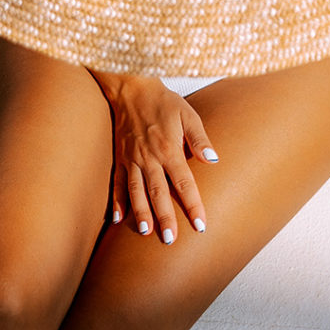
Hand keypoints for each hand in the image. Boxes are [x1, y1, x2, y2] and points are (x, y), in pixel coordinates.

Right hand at [92, 74, 216, 243]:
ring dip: (140, 213)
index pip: (184, 183)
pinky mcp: (119, 158)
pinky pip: (116, 183)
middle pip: (158, 193)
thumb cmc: (164, 102)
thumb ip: (200, 139)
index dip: (192, 205)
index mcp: (169, 150)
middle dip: (165, 217)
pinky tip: (117, 219)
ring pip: (136, 191)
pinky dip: (116, 201)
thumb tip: (213, 160)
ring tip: (145, 232)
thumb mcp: (188, 115)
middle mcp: (149, 158)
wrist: (132, 89)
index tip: (200, 225)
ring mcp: (131, 160)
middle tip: (170, 240)